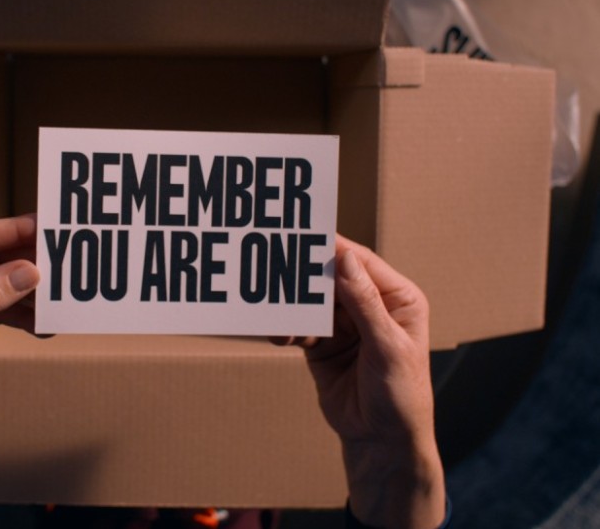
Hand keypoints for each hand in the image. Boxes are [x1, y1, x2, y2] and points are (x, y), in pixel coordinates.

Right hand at [280, 235, 445, 528]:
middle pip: (332, 278)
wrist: (382, 443)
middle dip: (306, 275)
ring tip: (275, 304)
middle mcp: (370, 306)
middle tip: (278, 265)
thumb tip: (343, 258)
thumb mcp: (387, 347)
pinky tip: (281, 334)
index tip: (304, 235)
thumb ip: (364, 302)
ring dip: (294, 303)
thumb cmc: (401, 396)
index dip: (333, 249)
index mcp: (397, 299)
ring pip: (312, 301)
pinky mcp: (322, 344)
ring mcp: (344, 325)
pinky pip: (300, 325)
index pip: (361, 263)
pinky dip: (288, 327)